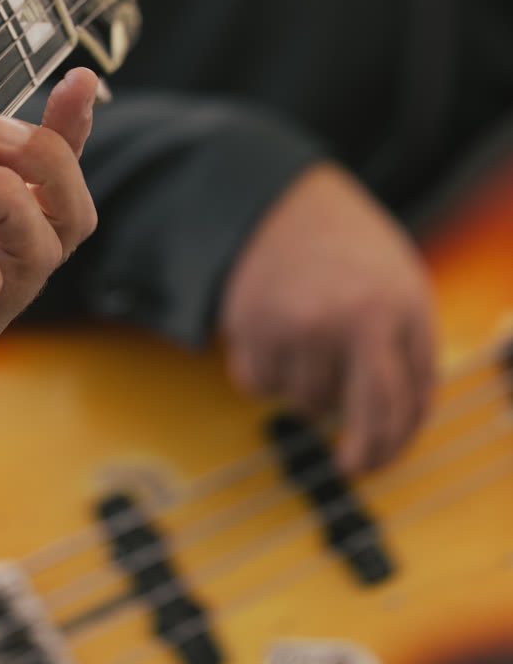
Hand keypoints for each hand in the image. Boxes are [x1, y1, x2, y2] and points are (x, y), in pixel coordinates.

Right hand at [219, 163, 435, 473]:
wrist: (272, 197)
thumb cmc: (341, 242)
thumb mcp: (397, 278)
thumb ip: (410, 342)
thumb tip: (406, 419)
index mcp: (400, 303)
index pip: (411, 397)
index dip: (400, 437)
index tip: (386, 454)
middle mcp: (353, 316)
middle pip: (367, 415)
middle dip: (364, 453)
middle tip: (353, 466)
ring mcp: (301, 324)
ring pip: (308, 403)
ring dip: (307, 392)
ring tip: (305, 349)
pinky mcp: (253, 326)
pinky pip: (260, 386)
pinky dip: (265, 377)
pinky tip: (272, 342)